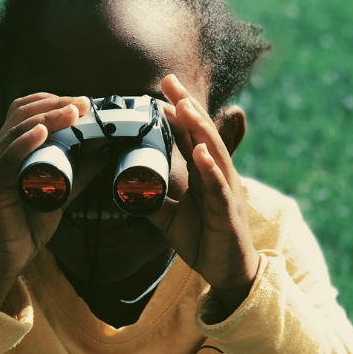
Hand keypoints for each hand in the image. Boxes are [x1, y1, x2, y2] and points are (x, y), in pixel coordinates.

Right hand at [0, 93, 90, 307]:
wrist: (5, 259)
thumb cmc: (27, 226)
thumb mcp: (61, 193)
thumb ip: (80, 173)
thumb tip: (107, 152)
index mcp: (9, 149)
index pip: (27, 110)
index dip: (54, 100)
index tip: (85, 103)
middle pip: (22, 112)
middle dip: (56, 103)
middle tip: (85, 103)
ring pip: (17, 129)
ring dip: (48, 116)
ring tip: (74, 111)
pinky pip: (7, 158)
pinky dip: (25, 142)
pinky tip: (43, 132)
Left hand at [148, 74, 258, 311]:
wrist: (226, 272)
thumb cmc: (204, 241)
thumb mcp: (169, 218)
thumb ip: (151, 200)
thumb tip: (124, 187)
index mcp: (204, 174)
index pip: (190, 136)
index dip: (177, 113)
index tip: (161, 91)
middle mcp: (217, 176)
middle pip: (202, 134)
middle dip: (187, 106)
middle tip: (169, 81)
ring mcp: (225, 191)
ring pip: (213, 153)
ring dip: (199, 128)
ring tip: (184, 106)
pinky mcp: (228, 212)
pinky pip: (219, 187)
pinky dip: (211, 168)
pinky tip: (201, 152)